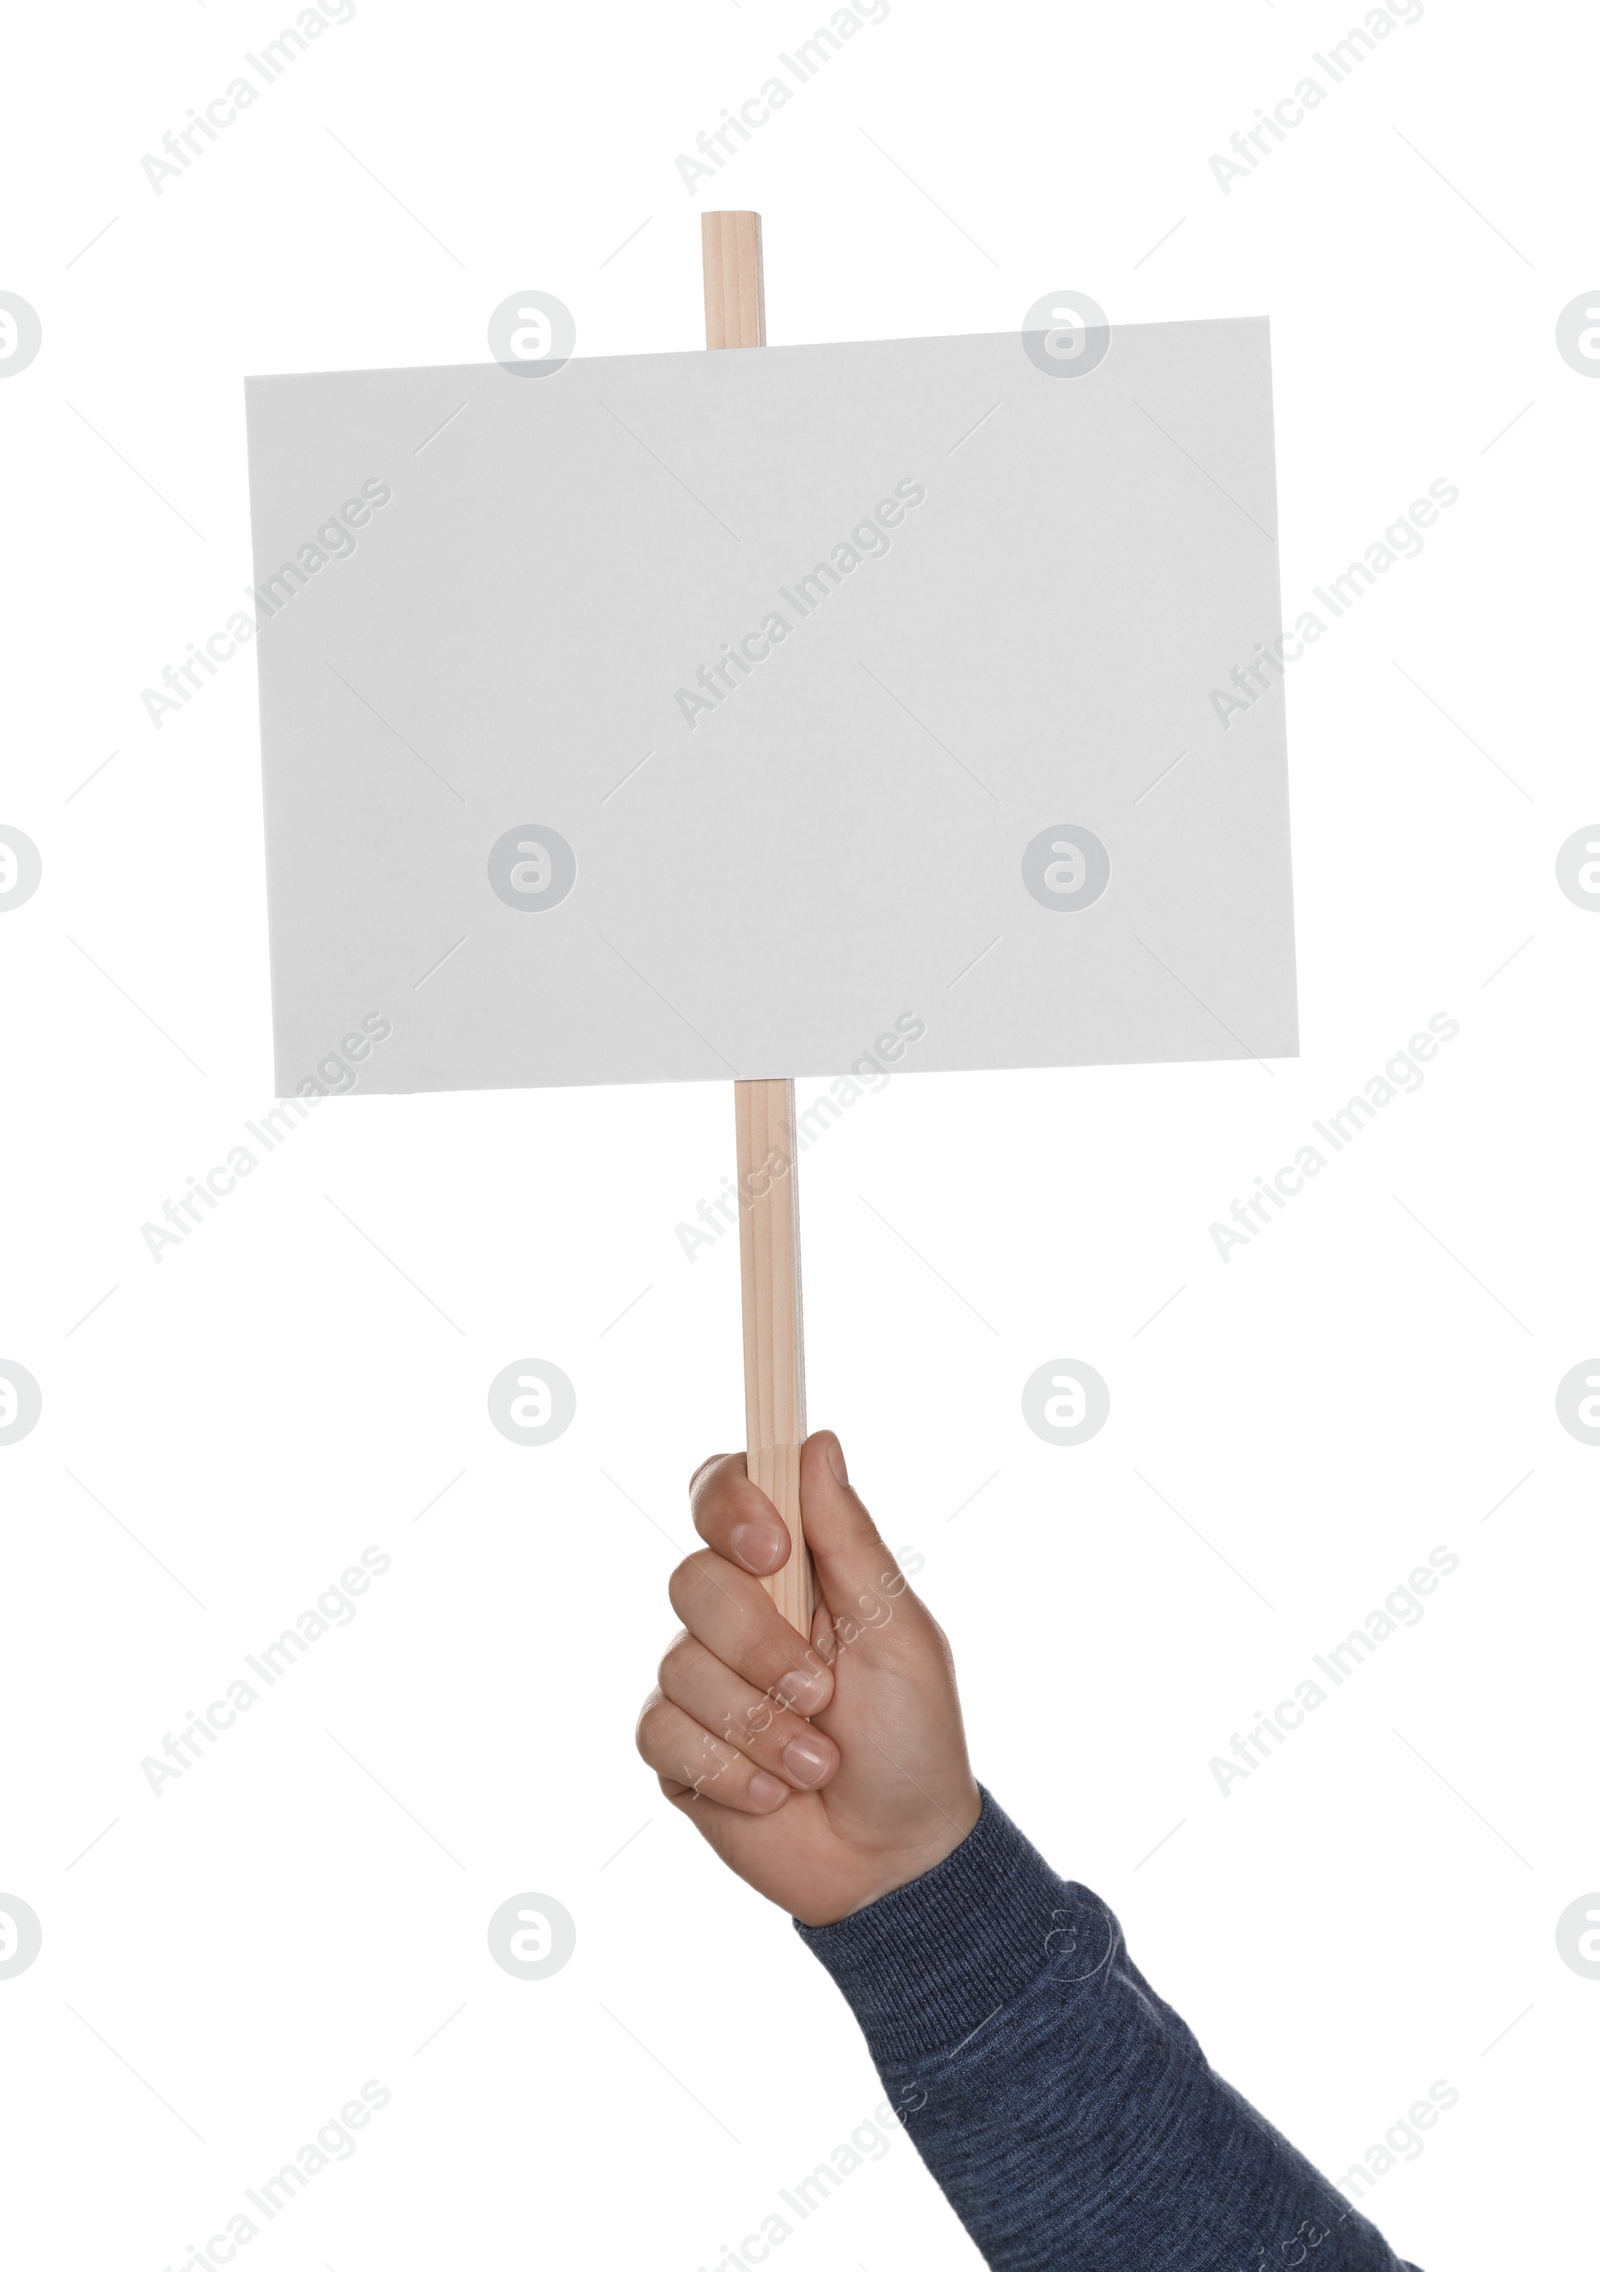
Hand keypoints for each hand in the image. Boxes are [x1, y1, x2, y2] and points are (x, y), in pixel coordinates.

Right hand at [636, 1432, 981, 1927]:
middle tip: (822, 1693)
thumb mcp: (897, 1634)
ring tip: (818, 1761)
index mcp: (793, 1568)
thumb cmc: (912, 1738)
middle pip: (694, 1578)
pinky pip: (663, 1731)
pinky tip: (776, 1792)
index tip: (771, 1552)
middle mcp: (737, 1612)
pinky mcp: (675, 1747)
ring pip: (679, 1663)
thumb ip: (849, 1540)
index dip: (730, 1505)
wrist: (894, 1858)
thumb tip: (818, 1440)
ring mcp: (700, 1679)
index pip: (725, 1491)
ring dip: (761, 1724)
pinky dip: (731, 1768)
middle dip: (762, 1647)